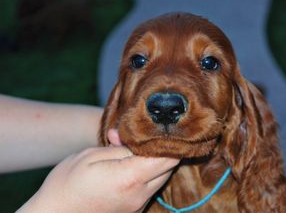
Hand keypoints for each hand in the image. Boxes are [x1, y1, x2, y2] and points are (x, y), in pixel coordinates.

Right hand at [18, 131, 178, 212]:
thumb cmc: (67, 183)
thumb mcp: (91, 156)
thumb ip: (120, 147)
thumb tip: (136, 136)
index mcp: (130, 179)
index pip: (168, 159)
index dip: (169, 142)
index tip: (161, 129)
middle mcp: (139, 195)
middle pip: (167, 168)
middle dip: (161, 150)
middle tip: (142, 137)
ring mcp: (137, 206)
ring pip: (160, 179)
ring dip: (152, 163)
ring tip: (130, 151)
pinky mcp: (134, 211)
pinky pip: (149, 189)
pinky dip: (144, 176)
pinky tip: (127, 167)